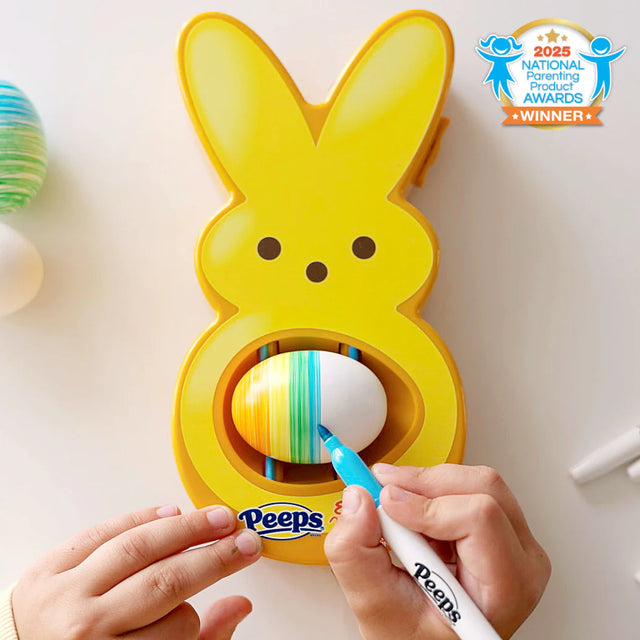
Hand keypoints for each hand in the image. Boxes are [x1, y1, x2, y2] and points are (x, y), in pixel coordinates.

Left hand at [12, 504, 261, 638]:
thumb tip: (239, 605)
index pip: (177, 624)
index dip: (206, 605)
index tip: (241, 564)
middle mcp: (82, 629)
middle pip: (163, 581)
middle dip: (213, 556)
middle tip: (244, 539)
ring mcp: (61, 594)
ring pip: (136, 548)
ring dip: (185, 528)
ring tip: (218, 518)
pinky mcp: (46, 568)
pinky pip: (100, 533)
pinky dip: (138, 518)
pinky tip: (170, 512)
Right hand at [325, 464, 550, 638]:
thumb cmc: (417, 637)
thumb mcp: (375, 607)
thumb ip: (355, 554)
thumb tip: (358, 500)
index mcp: (504, 588)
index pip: (479, 519)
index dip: (426, 504)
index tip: (385, 504)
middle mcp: (521, 559)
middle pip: (482, 488)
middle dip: (423, 483)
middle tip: (382, 491)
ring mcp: (515, 539)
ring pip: (474, 479)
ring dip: (426, 486)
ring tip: (398, 513)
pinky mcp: (501, 524)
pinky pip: (467, 485)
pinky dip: (430, 491)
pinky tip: (413, 517)